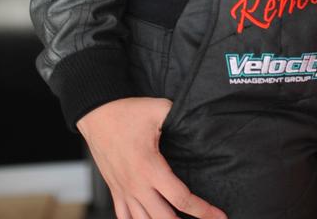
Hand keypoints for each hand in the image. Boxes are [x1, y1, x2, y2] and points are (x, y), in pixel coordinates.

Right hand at [77, 97, 226, 218]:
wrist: (97, 115)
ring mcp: (124, 191)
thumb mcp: (159, 109)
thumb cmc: (127, 112)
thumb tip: (199, 118)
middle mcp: (137, 185)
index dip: (202, 210)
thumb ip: (181, 115)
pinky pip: (124, 218)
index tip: (219, 216)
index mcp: (150, 168)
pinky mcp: (115, 190)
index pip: (181, 198)